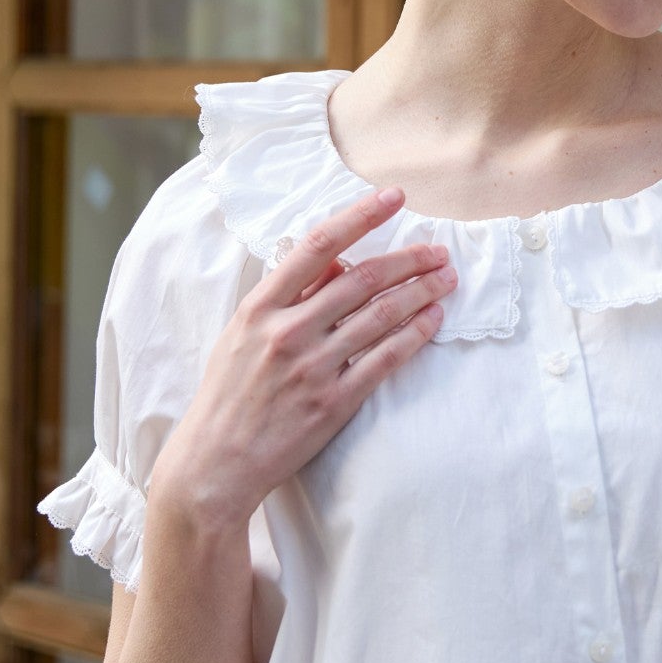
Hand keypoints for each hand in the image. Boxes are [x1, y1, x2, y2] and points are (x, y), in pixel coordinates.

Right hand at [152, 187, 454, 529]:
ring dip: (422, 292)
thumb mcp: (243, 333)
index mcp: (261, 307)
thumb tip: (339, 263)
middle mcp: (287, 332)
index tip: (394, 197)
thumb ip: (290, 296)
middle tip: (439, 251)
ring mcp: (312, 369)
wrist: (216, 464)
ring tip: (446, 279)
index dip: (361, 216)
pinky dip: (414, 335)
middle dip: (409, 260)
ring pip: (381, 316)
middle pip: (363, 279)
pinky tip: (434, 319)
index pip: (319, 246)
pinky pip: (385, 359)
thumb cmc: (229, 393)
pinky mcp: (333, 403)